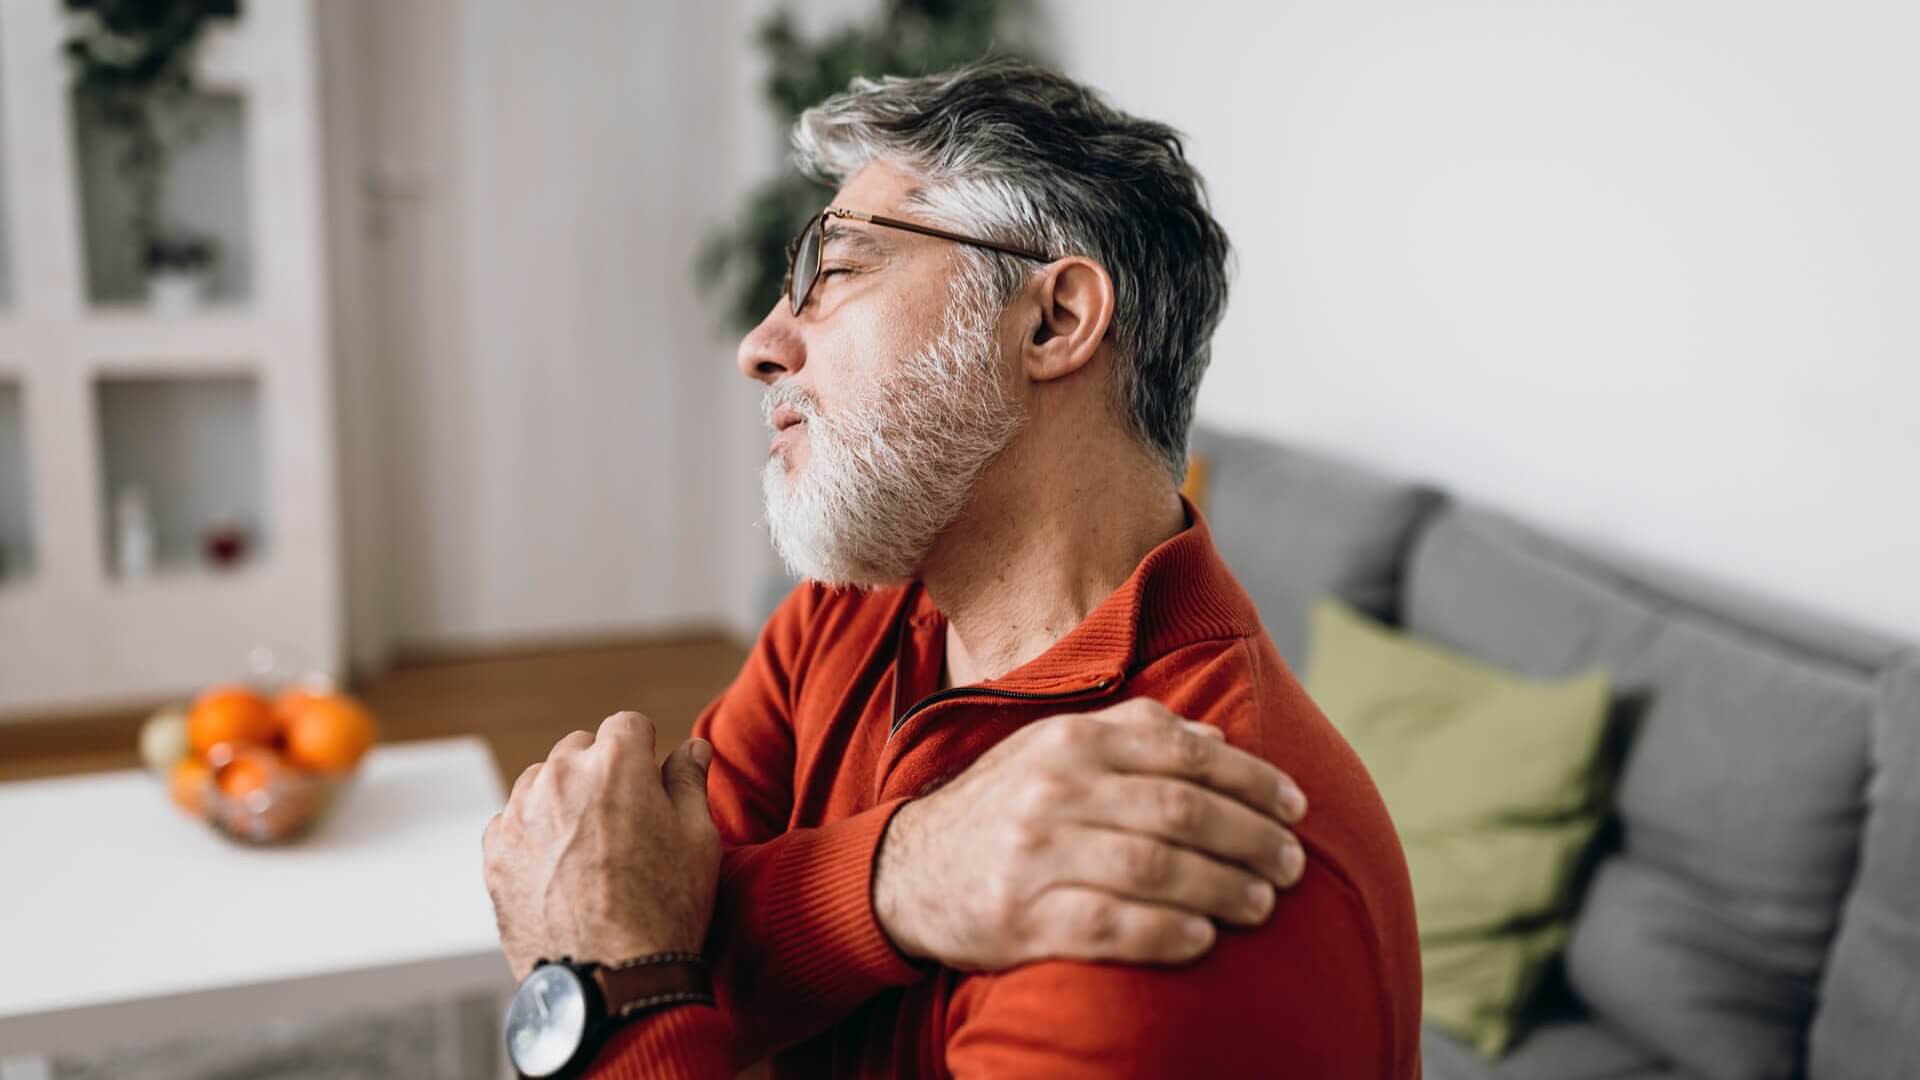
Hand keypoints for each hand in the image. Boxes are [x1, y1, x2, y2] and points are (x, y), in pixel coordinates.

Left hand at [482, 712, 719, 982]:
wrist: (609, 981)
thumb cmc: (664, 910)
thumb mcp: (698, 840)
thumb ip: (689, 782)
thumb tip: (693, 748)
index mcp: (615, 762)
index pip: (628, 724)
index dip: (644, 752)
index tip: (649, 783)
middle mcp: (560, 776)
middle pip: (580, 747)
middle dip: (601, 771)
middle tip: (623, 822)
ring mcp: (520, 813)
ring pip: (542, 782)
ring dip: (563, 800)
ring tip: (590, 850)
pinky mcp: (494, 852)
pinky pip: (513, 822)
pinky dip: (533, 835)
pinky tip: (560, 871)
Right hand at [873, 697, 1307, 970]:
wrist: (910, 870)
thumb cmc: (1006, 806)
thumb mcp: (1057, 749)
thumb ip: (1134, 735)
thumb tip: (1216, 741)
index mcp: (1072, 741)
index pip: (1184, 755)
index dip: (1252, 782)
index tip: (1296, 807)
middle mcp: (1054, 791)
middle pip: (1180, 812)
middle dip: (1251, 838)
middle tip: (1292, 864)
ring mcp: (1035, 855)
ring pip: (1154, 868)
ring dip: (1223, 888)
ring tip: (1262, 903)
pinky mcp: (1021, 918)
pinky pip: (1110, 925)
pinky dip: (1166, 932)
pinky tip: (1204, 938)